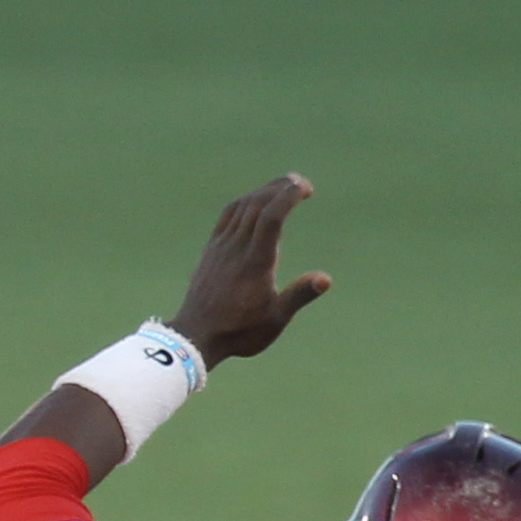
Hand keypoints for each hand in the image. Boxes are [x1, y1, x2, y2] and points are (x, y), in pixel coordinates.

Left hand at [166, 174, 331, 368]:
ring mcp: (220, 247)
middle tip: (301, 183)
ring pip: (241, 206)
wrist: (195, 337)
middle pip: (257, 203)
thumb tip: (326, 279)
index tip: (306, 188)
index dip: (289, 196)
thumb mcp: (275, 319)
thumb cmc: (238, 332)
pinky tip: (254, 203)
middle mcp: (236, 248)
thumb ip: (299, 295)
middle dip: (280, 186)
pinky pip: (227, 216)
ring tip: (282, 187)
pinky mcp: (211, 250)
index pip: (271, 216)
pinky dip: (244, 202)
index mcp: (255, 262)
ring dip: (263, 191)